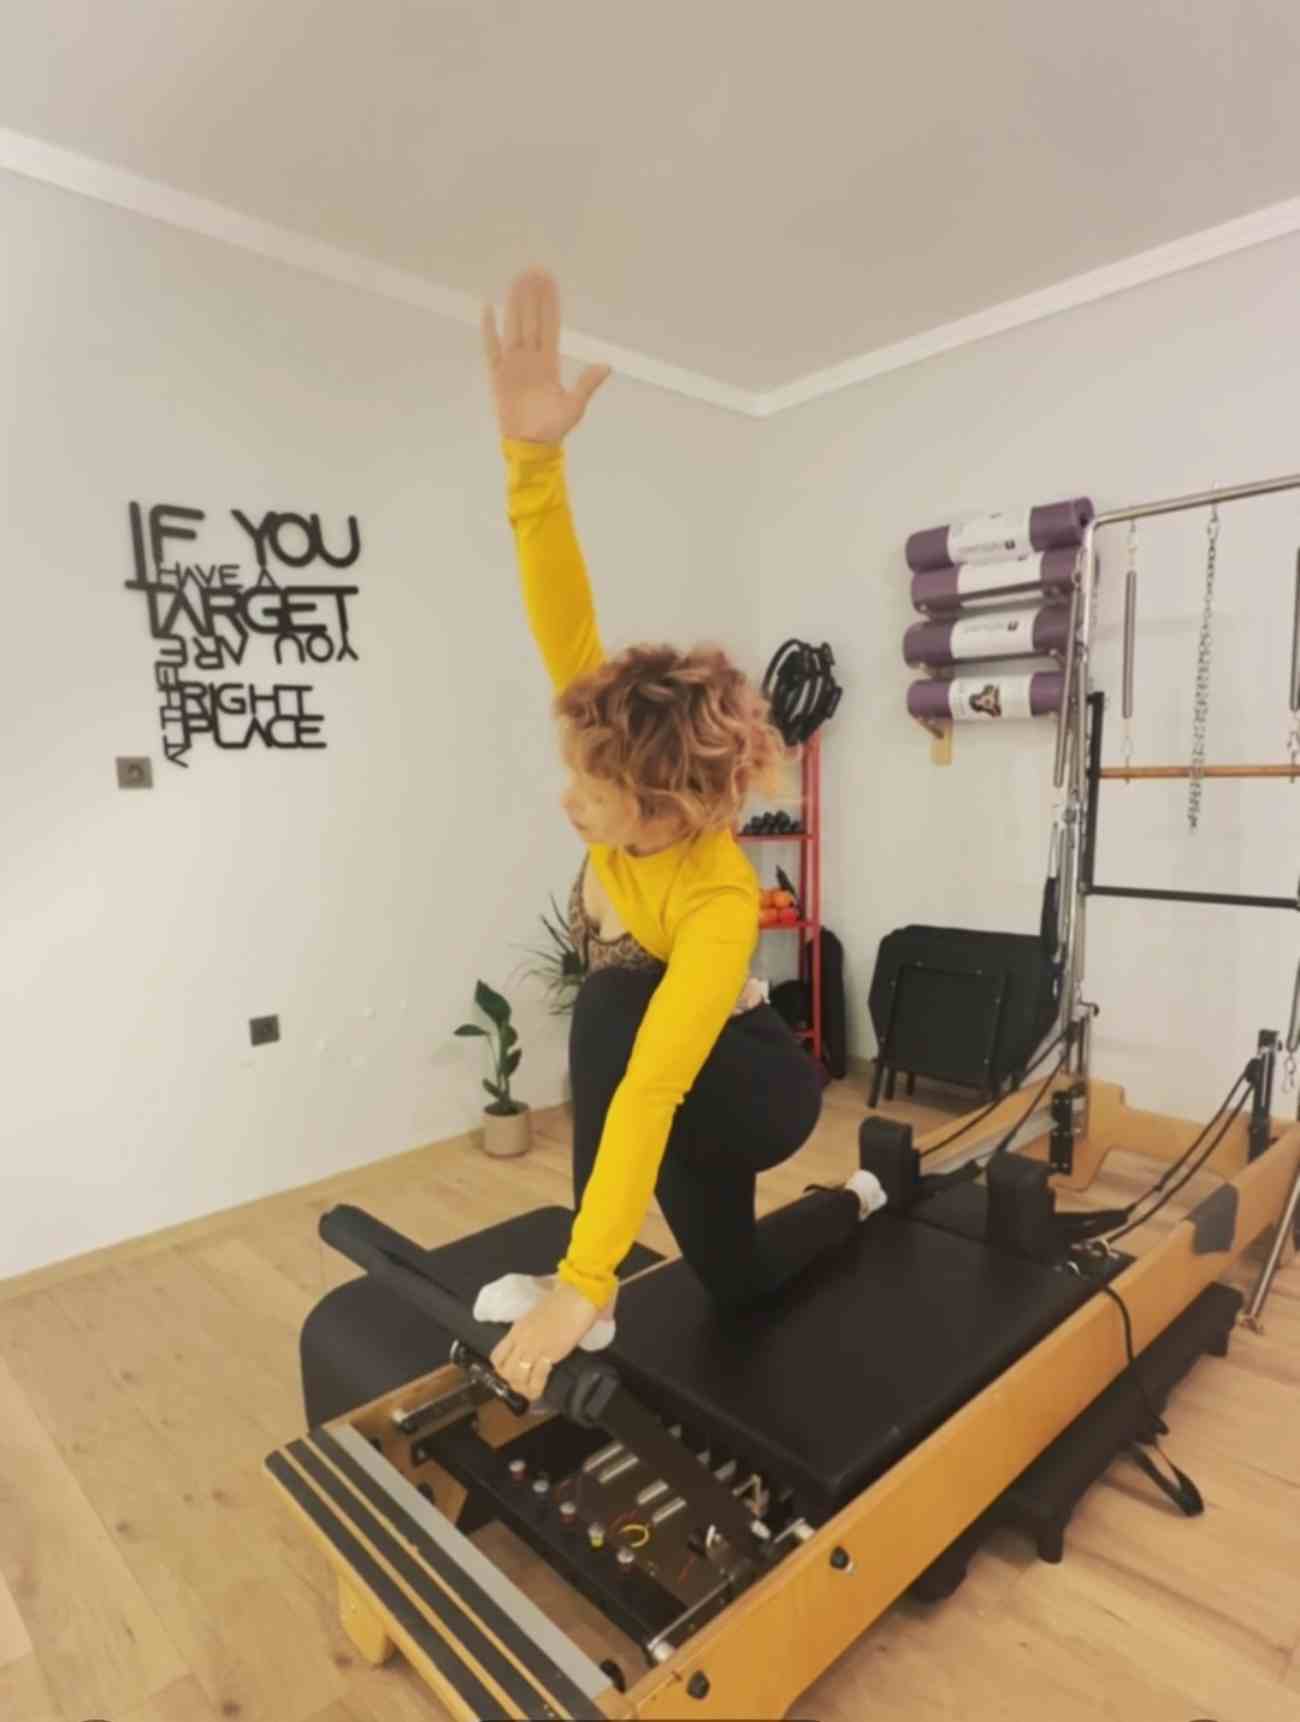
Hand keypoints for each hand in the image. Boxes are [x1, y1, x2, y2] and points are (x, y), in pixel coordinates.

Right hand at [482, 268, 610, 444]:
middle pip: (531, 321)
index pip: (549, 326)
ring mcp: (513, 365)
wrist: (531, 445)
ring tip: (516, 281)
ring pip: (514, 328)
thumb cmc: (554, 428)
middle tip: (533, 270)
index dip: (549, 305)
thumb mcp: (575, 405)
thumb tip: (607, 365)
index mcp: (549, 363)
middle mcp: (531, 359)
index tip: (549, 283)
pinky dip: (489, 331)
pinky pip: (492, 349)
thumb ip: (587, 383)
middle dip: (532, 297)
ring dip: (514, 305)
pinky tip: (488, 310)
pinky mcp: (498, 376)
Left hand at [489, 1279, 600, 1401]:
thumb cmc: (561, 1299)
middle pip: (505, 1370)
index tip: (511, 1371)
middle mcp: (521, 1340)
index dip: (502, 1368)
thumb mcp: (536, 1314)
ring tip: (529, 1391)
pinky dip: (536, 1388)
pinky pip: (537, 1378)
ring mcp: (535, 1348)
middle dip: (512, 1381)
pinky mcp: (551, 1354)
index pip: (497, 1356)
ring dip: (523, 1387)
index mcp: (516, 1329)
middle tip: (522, 1384)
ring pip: (518, 1377)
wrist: (577, 1295)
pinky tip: (538, 1392)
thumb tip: (533, 1337)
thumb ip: (530, 1328)